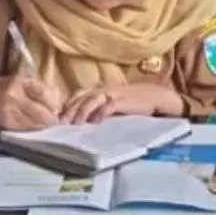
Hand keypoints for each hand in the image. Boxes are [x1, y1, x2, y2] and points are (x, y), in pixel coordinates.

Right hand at [0, 75, 63, 130]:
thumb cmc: (0, 88)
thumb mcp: (19, 81)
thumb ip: (38, 90)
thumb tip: (58, 106)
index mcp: (20, 81)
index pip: (46, 94)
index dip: (55, 104)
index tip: (59, 109)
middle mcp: (15, 96)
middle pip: (43, 112)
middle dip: (51, 119)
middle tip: (55, 121)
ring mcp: (10, 111)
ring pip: (36, 123)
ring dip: (43, 126)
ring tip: (45, 125)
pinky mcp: (6, 123)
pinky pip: (26, 129)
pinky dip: (33, 129)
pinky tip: (34, 128)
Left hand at [60, 83, 180, 123]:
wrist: (156, 97)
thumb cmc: (135, 102)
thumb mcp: (115, 102)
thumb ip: (101, 108)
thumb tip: (85, 121)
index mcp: (101, 89)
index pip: (79, 95)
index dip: (68, 105)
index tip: (59, 118)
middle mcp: (104, 89)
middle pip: (81, 98)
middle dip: (70, 111)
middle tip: (61, 124)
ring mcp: (113, 94)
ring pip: (91, 101)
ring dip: (81, 112)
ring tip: (74, 125)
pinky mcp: (122, 100)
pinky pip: (108, 106)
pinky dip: (100, 113)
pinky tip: (94, 123)